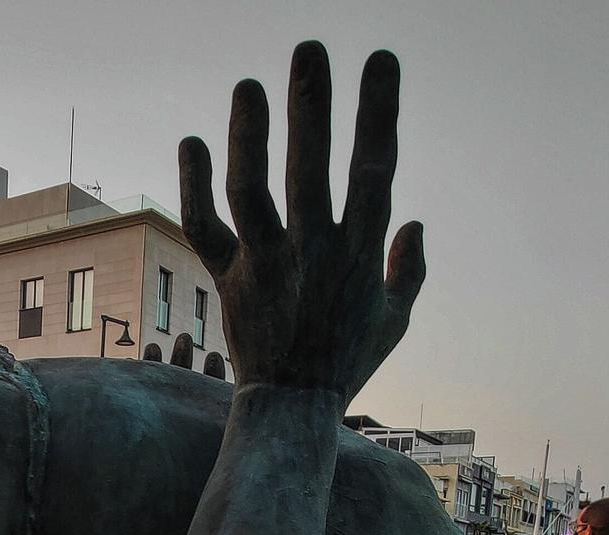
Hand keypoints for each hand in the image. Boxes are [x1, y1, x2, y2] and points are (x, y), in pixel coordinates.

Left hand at [179, 42, 425, 401]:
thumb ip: (408, 271)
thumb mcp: (395, 322)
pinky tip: (192, 141)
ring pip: (253, 193)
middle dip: (313, 106)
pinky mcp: (229, 278)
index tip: (380, 60)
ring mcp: (268, 264)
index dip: (378, 112)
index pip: (374, 169)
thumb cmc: (346, 362)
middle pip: (313, 168)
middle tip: (309, 49)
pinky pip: (206, 228)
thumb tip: (416, 223)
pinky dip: (195, 187)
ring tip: (248, 85)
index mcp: (360, 253)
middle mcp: (313, 252)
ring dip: (249, 137)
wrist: (291, 410)